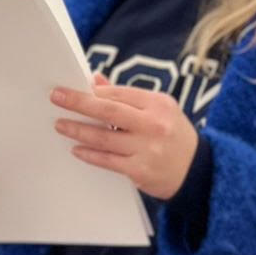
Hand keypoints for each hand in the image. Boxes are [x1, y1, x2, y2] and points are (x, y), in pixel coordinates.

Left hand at [51, 75, 198, 199]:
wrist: (198, 172)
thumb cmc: (175, 137)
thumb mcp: (160, 110)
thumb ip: (128, 97)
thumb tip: (96, 82)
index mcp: (159, 104)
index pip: (119, 93)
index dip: (94, 92)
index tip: (74, 89)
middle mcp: (153, 125)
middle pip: (108, 110)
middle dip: (79, 102)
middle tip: (57, 97)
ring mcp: (146, 149)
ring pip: (104, 137)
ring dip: (78, 130)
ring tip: (61, 125)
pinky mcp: (140, 171)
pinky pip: (108, 161)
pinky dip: (90, 154)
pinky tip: (77, 148)